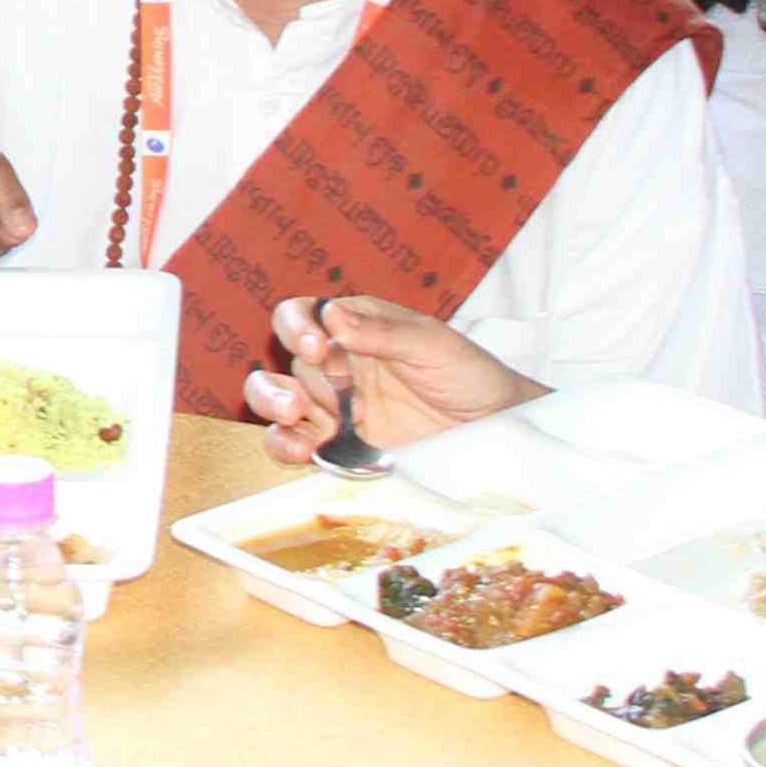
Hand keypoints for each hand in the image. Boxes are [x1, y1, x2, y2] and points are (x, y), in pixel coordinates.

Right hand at [246, 292, 538, 462]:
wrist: (494, 431)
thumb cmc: (468, 374)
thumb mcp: (432, 345)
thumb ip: (383, 333)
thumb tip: (332, 317)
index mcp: (354, 328)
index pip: (303, 315)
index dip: (296, 326)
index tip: (317, 345)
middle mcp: (335, 365)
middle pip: (286, 361)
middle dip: (296, 374)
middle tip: (316, 392)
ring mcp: (333, 408)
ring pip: (274, 398)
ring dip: (271, 403)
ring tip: (293, 414)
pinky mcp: (336, 446)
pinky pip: (292, 442)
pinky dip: (285, 445)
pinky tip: (302, 451)